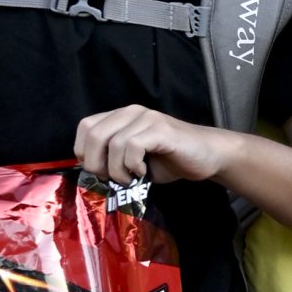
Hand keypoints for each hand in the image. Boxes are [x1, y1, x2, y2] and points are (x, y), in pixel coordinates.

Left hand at [75, 105, 235, 186]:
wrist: (207, 156)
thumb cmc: (170, 160)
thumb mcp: (133, 160)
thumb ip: (112, 158)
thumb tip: (90, 173)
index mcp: (121, 117)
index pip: (86, 127)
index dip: (84, 152)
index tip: (99, 171)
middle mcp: (131, 112)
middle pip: (94, 135)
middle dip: (97, 164)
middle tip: (112, 179)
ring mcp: (147, 118)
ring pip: (113, 144)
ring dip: (118, 170)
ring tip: (131, 179)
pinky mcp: (161, 129)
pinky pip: (133, 146)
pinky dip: (133, 166)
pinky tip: (143, 172)